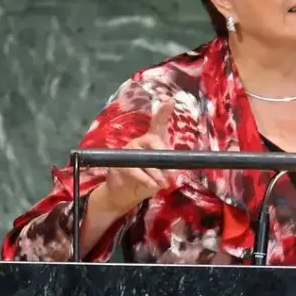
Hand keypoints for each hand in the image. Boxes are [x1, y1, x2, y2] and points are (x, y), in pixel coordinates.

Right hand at [94, 99, 174, 214]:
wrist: (126, 194)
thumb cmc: (148, 180)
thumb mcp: (162, 173)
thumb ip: (168, 167)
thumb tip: (175, 169)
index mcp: (153, 141)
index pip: (158, 123)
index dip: (163, 112)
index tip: (169, 101)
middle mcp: (140, 142)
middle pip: (153, 140)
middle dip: (163, 154)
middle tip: (171, 171)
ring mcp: (128, 151)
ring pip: (144, 157)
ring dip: (156, 172)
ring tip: (163, 183)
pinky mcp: (119, 162)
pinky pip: (134, 169)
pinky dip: (145, 178)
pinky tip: (152, 185)